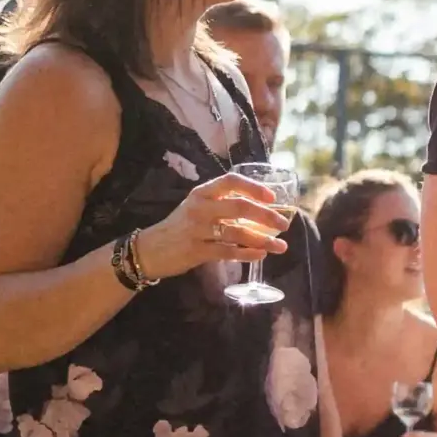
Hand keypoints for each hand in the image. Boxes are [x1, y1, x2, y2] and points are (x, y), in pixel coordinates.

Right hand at [136, 172, 288, 280]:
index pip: (230, 181)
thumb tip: (261, 209)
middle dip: (266, 216)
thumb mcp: (198, 207)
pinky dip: (248, 254)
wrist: (151, 249)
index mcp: (202, 193)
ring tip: (281, 246)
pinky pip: (228, 252)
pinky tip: (261, 254)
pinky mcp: (197, 251)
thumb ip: (223, 204)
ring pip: (237, 233)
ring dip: (263, 240)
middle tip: (284, 224)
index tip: (273, 197)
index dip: (254, 187)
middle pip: (239, 207)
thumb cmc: (181, 226)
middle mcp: (200, 208)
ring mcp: (197, 230)